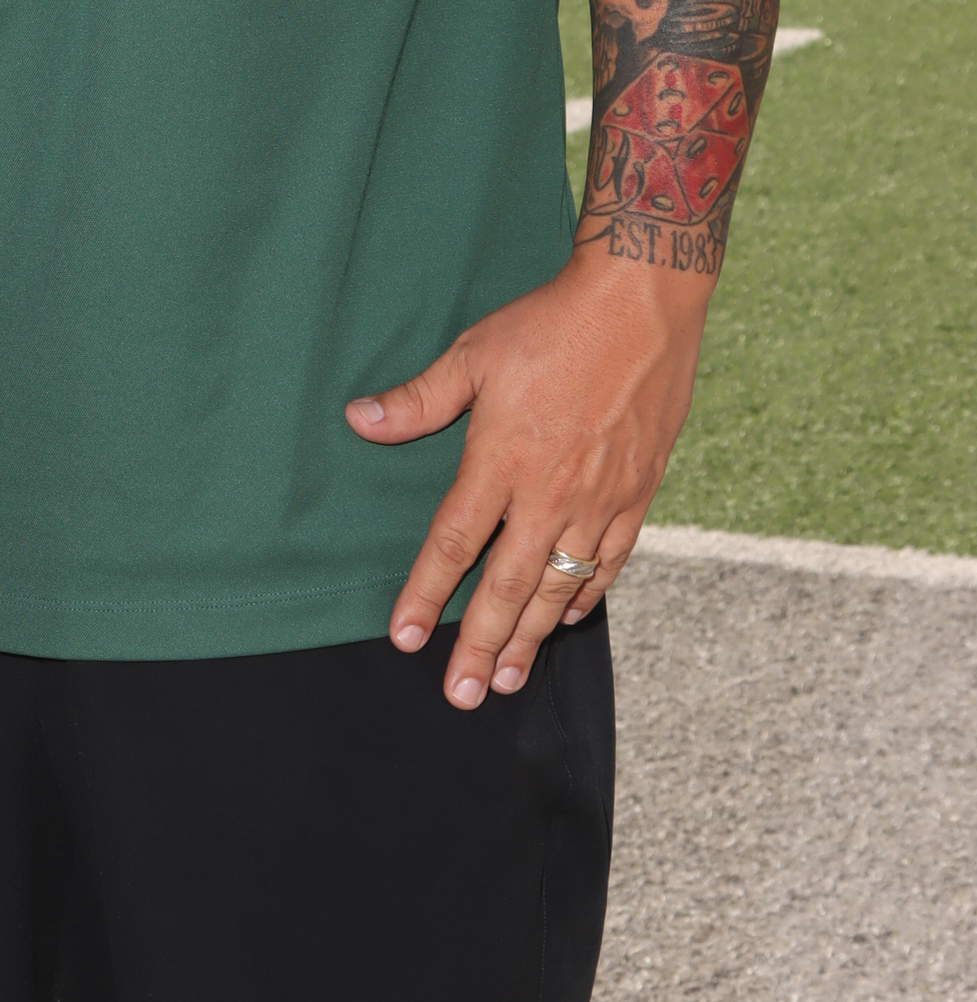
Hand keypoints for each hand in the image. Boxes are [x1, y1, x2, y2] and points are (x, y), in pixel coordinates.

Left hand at [346, 252, 707, 707]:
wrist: (640, 307)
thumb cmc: (550, 325)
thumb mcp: (473, 354)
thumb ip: (419, 400)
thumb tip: (359, 421)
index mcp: (502, 462)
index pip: (454, 544)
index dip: (425, 593)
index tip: (402, 637)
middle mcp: (550, 494)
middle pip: (506, 586)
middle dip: (480, 644)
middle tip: (461, 694)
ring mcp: (599, 499)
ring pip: (558, 586)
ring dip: (530, 636)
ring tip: (508, 677)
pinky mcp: (638, 493)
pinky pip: (610, 561)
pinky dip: (586, 595)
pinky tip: (566, 617)